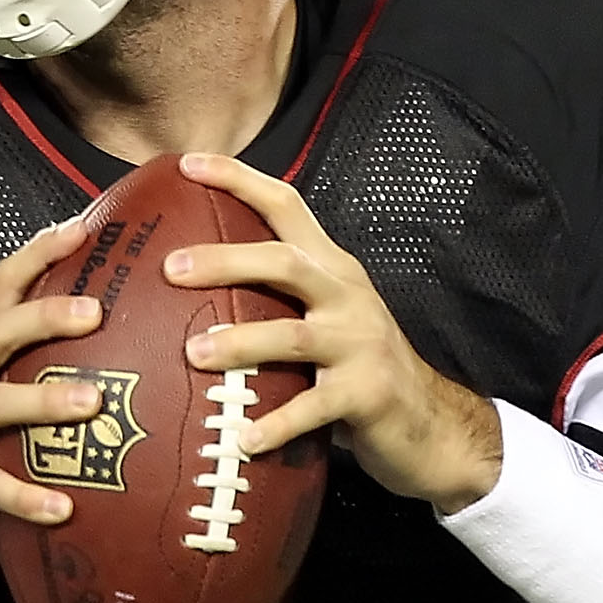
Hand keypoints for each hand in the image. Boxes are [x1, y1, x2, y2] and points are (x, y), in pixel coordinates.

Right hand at [0, 217, 104, 602]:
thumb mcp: (14, 388)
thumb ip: (53, 356)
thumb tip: (143, 315)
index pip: (1, 285)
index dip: (38, 254)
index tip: (83, 228)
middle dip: (44, 317)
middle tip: (98, 313)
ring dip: (43, 401)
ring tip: (93, 404)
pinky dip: (28, 495)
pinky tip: (66, 506)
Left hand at [166, 152, 502, 513]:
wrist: (431, 423)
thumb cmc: (358, 369)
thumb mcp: (324, 319)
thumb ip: (275, 300)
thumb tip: (191, 284)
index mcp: (332, 269)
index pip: (287, 206)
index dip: (239, 180)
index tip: (187, 163)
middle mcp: (347, 296)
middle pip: (284, 262)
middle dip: (225, 260)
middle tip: (171, 268)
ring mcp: (361, 344)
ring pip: (293, 335)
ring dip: (240, 343)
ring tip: (193, 353)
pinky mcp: (367, 394)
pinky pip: (313, 408)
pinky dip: (276, 424)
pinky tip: (242, 439)